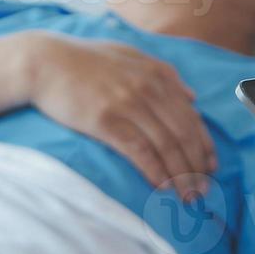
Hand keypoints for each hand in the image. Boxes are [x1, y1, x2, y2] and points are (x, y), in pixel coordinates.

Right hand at [18, 33, 216, 200]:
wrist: (44, 61)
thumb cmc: (85, 61)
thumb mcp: (130, 56)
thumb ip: (164, 74)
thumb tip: (192, 97)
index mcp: (158, 75)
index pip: (192, 117)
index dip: (204, 146)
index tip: (210, 168)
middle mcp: (148, 89)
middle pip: (183, 135)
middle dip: (196, 167)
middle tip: (202, 191)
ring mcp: (128, 104)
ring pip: (166, 146)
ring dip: (180, 175)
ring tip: (187, 196)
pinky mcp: (107, 121)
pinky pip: (140, 151)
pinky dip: (155, 171)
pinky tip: (162, 187)